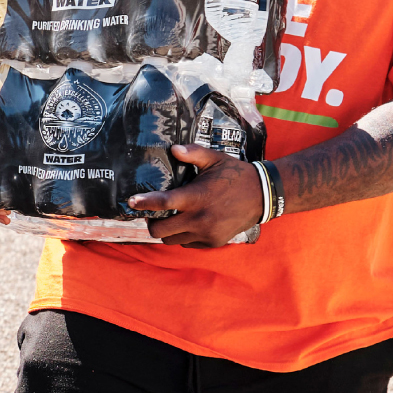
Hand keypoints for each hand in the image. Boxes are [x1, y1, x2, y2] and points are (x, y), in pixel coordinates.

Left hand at [127, 144, 261, 247]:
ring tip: (171, 218)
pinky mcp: (213, 242)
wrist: (262, 196)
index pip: (164, 203)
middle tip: (153, 213)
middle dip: (152, 222)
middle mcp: (199, 219)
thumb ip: (193, 153)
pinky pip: (187, 244)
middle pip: (161, 230)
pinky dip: (183, 236)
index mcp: (197, 197)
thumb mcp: (215, 159)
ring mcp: (206, 233)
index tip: (131, 202)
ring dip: (167, 231)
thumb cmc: (235, 175)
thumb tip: (172, 149)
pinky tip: (188, 224)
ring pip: (172, 240)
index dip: (145, 204)